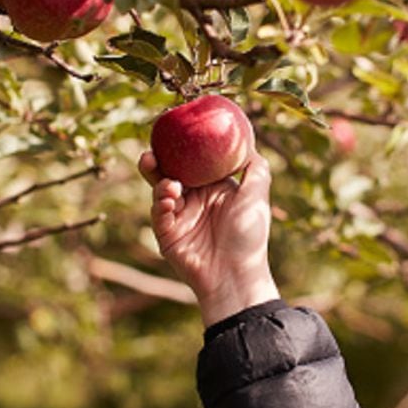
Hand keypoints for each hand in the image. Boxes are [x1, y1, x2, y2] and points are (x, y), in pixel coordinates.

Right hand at [139, 149, 279, 325]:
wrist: (236, 275)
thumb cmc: (249, 237)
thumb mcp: (256, 196)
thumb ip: (255, 168)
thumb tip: (249, 142)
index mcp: (212, 188)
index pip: (192, 162)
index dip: (181, 148)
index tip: (173, 132)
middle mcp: (194, 200)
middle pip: (169, 173)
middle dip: (156, 162)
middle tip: (150, 153)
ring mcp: (179, 217)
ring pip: (160, 192)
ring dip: (160, 184)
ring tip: (170, 185)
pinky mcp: (167, 235)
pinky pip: (159, 215)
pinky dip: (160, 205)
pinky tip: (169, 201)